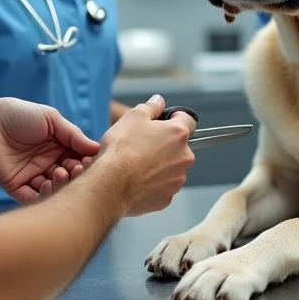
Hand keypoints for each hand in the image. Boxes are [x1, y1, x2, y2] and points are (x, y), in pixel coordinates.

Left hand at [0, 96, 100, 204]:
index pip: (77, 159)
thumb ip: (73, 134)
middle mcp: (46, 163)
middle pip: (67, 176)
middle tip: (75, 169)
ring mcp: (31, 176)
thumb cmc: (18, 114)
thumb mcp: (50, 119)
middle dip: (74, 174)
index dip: (84, 162)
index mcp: (56, 147)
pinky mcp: (15, 186)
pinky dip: (42, 195)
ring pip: (52, 188)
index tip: (89, 161)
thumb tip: (96, 149)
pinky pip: (32, 197)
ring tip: (60, 173)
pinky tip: (46, 183)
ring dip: (59, 184)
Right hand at [98, 95, 196, 215]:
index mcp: (178, 134)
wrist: (110, 184)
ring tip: (137, 164)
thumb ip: (151, 107)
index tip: (164, 121)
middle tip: (142, 144)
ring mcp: (177, 179)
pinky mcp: (167, 197)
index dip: (175, 117)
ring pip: (171, 167)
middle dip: (164, 144)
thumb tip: (159, 101)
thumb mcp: (133, 117)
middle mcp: (184, 157)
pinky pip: (162, 186)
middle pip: (179, 146)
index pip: (188, 119)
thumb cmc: (121, 150)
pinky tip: (137, 179)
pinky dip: (153, 182)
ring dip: (159, 164)